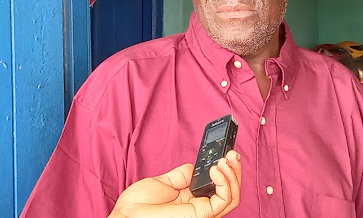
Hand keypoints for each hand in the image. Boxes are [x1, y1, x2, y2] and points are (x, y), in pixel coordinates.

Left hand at [109, 151, 241, 217]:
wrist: (128, 216)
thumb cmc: (138, 206)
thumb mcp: (163, 183)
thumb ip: (182, 175)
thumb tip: (195, 166)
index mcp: (190, 198)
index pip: (216, 185)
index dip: (224, 169)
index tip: (225, 152)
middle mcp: (199, 205)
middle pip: (228, 190)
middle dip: (234, 170)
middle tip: (232, 154)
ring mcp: (202, 210)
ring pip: (231, 196)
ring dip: (233, 174)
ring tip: (226, 160)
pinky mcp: (202, 213)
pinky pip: (223, 199)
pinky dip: (225, 182)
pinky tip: (216, 169)